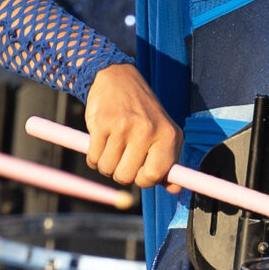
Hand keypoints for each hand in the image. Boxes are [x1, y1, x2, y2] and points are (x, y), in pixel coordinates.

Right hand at [85, 63, 181, 189]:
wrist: (117, 78)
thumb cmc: (143, 112)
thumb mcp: (163, 132)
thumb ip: (168, 162)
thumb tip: (175, 190)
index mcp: (168, 135)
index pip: (155, 175)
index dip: (143, 180)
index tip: (139, 172)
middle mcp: (148, 130)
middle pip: (128, 177)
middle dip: (121, 173)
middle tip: (123, 157)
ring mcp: (124, 126)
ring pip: (108, 169)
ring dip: (106, 165)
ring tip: (113, 148)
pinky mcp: (101, 124)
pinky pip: (93, 158)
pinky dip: (94, 157)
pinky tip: (101, 143)